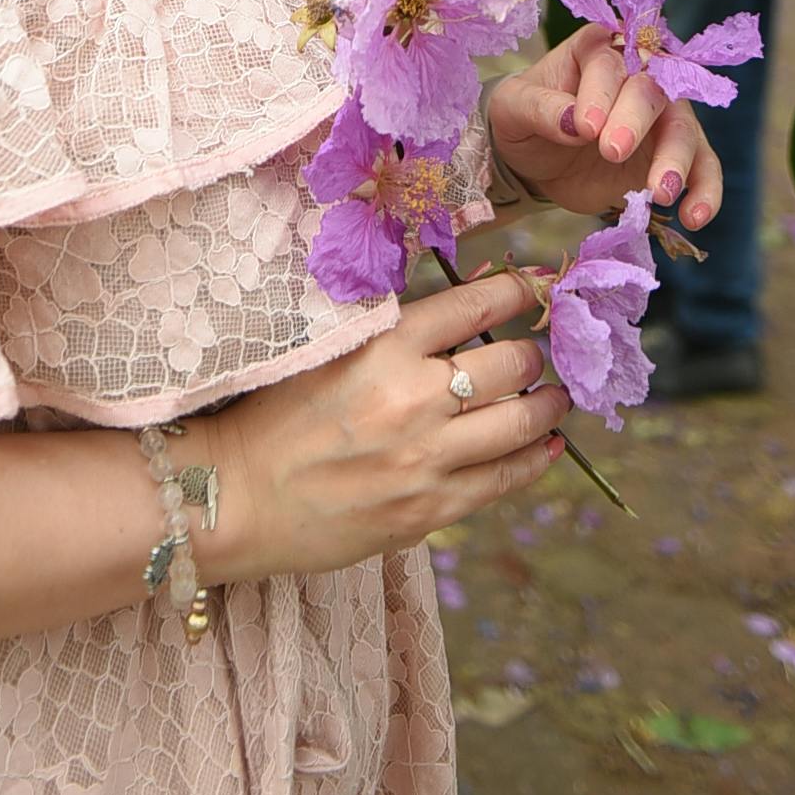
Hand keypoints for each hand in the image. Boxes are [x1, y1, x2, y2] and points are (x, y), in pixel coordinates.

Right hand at [205, 270, 570, 583]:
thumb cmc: (275, 415)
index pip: (474, 305)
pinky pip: (504, 480)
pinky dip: (537, 458)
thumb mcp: (329, 350)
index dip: (516, 290)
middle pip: (510, 364)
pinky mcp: (430, 509)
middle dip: (534, 353)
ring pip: (520, 422)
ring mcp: (427, 458)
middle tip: (538, 351)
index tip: (535, 286)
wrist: (238, 495)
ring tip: (555, 395)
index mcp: (385, 346)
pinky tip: (550, 446)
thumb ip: (392, 333)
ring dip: (548, 404)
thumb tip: (460, 309)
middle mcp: (414, 397)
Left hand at [486, 23, 723, 226]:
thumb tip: (571, 119)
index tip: (584, 127)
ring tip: (659, 194)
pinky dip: (705, 191)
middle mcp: (638, 75)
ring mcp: (661, 116)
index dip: (600, 94)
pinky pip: (703, 168)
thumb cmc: (525, 117)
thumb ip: (539, 107)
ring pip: (683, 130)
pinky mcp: (672, 155)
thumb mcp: (513, 108)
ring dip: (676, 161)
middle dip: (635, 122)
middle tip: (613, 152)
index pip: (608, 63)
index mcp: (596, 51)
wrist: (537, 157)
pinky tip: (693, 218)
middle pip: (652, 90)